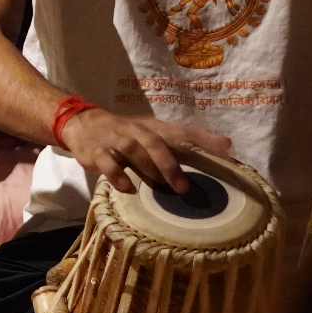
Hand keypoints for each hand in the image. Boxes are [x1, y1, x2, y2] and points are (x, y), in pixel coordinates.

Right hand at [59, 110, 232, 195]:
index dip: (205, 139)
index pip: (183, 131)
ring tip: (161, 187)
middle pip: (156, 142)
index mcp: (153, 128)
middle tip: (184, 187)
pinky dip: (117, 175)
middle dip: (171, 163)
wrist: (83, 124)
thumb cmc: (126, 134)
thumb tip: (217, 159)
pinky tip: (127, 188)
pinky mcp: (96, 152)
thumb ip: (179, 147)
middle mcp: (136, 131)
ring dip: (148, 167)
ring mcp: (115, 140)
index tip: (228, 151)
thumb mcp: (151, 136)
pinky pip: (107, 162)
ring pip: (133, 149)